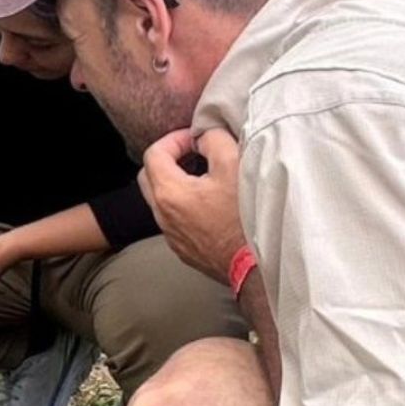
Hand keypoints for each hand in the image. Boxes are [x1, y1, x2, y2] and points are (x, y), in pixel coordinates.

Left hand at [138, 128, 245, 284]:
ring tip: (206, 178)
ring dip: (176, 183)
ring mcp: (172, 236)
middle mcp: (163, 216)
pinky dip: (185, 206)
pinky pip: (175, 221)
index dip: (174, 139)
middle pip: (149, 176)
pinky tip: (211, 205)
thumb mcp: (233, 164)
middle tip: (194, 154)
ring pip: (162, 201)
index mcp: (168, 193)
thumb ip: (214, 140)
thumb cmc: (245, 217)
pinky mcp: (184, 250)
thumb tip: (204, 139)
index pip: (154, 154)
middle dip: (168, 159)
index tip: (196, 139)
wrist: (255, 266)